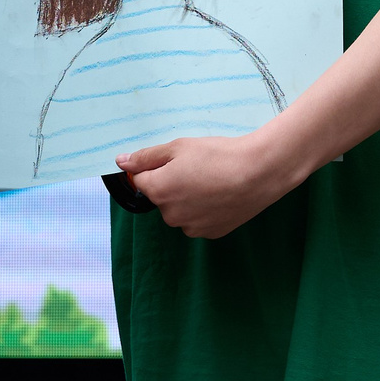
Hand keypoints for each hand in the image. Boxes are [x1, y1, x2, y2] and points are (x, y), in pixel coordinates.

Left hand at [116, 133, 299, 238]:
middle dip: (173, 184)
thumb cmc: (218, 155)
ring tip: (213, 181)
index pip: (141, 181)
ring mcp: (190, 227)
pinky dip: (205, 209)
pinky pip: (199, 220)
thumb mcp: (179, 147)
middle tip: (199, 168)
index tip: (176, 161)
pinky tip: (221, 195)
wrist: (259, 173)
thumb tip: (121, 162)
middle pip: (162, 197)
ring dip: (189, 198)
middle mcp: (169, 214)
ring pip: (181, 210)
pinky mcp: (211, 233)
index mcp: (158, 191)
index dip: (157, 168)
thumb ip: (146, 157)